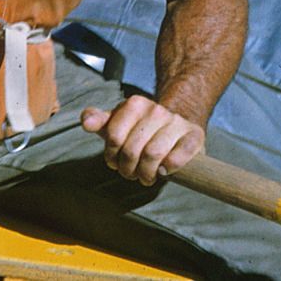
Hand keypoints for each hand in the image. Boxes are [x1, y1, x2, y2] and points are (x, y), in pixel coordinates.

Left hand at [81, 96, 204, 185]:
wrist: (176, 124)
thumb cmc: (140, 127)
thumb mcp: (117, 122)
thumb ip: (98, 121)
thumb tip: (85, 123)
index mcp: (134, 103)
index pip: (114, 136)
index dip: (111, 156)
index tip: (114, 163)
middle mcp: (156, 110)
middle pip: (133, 149)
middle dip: (128, 169)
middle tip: (130, 174)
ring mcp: (177, 122)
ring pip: (154, 154)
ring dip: (146, 173)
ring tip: (145, 177)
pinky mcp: (194, 136)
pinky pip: (179, 156)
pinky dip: (168, 168)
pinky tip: (163, 171)